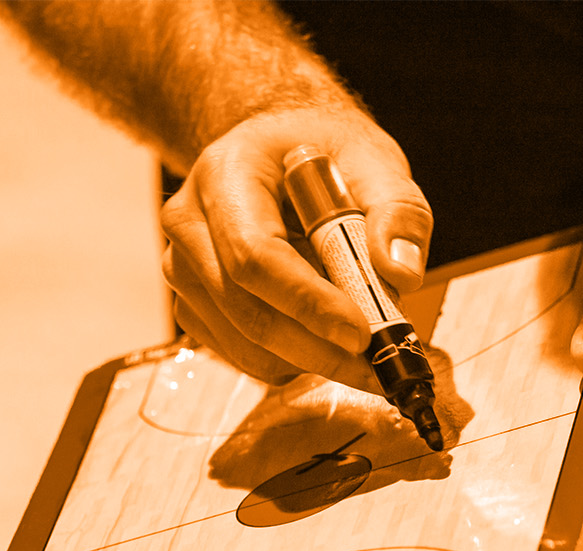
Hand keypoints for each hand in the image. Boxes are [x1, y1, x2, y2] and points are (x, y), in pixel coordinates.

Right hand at [160, 105, 433, 391]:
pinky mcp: (192, 303)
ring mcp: (183, 267)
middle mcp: (189, 221)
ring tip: (357, 349)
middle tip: (375, 366)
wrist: (278, 152)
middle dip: (314, 346)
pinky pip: (238, 353)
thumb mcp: (373, 161)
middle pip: (244, 307)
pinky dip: (288, 360)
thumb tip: (399, 274)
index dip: (308, 303)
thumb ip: (398, 211)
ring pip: (241, 341)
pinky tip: (321, 339)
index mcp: (225, 173)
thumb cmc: (323, 154)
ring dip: (306, 358)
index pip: (255, 254)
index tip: (360, 334)